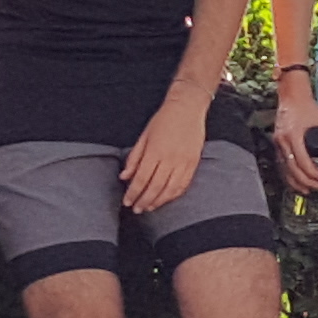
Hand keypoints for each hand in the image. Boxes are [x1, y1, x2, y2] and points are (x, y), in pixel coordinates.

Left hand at [120, 96, 207, 214]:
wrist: (187, 107)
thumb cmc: (163, 120)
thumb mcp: (144, 136)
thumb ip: (134, 158)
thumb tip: (124, 177)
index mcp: (155, 151)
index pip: (141, 179)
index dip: (133, 193)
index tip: (127, 201)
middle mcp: (170, 158)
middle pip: (155, 187)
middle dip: (143, 201)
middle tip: (136, 209)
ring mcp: (183, 162)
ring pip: (170, 189)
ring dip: (158, 201)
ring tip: (149, 207)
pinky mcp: (194, 163)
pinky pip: (183, 185)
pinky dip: (173, 195)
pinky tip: (165, 199)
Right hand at [273, 80, 317, 192]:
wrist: (292, 96)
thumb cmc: (307, 107)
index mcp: (294, 136)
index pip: (302, 162)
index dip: (312, 173)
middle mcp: (284, 141)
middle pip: (292, 169)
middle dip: (304, 181)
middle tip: (316, 186)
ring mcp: (278, 142)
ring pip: (284, 169)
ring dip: (295, 181)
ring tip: (306, 189)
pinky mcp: (277, 143)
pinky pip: (281, 163)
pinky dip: (288, 174)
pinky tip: (295, 180)